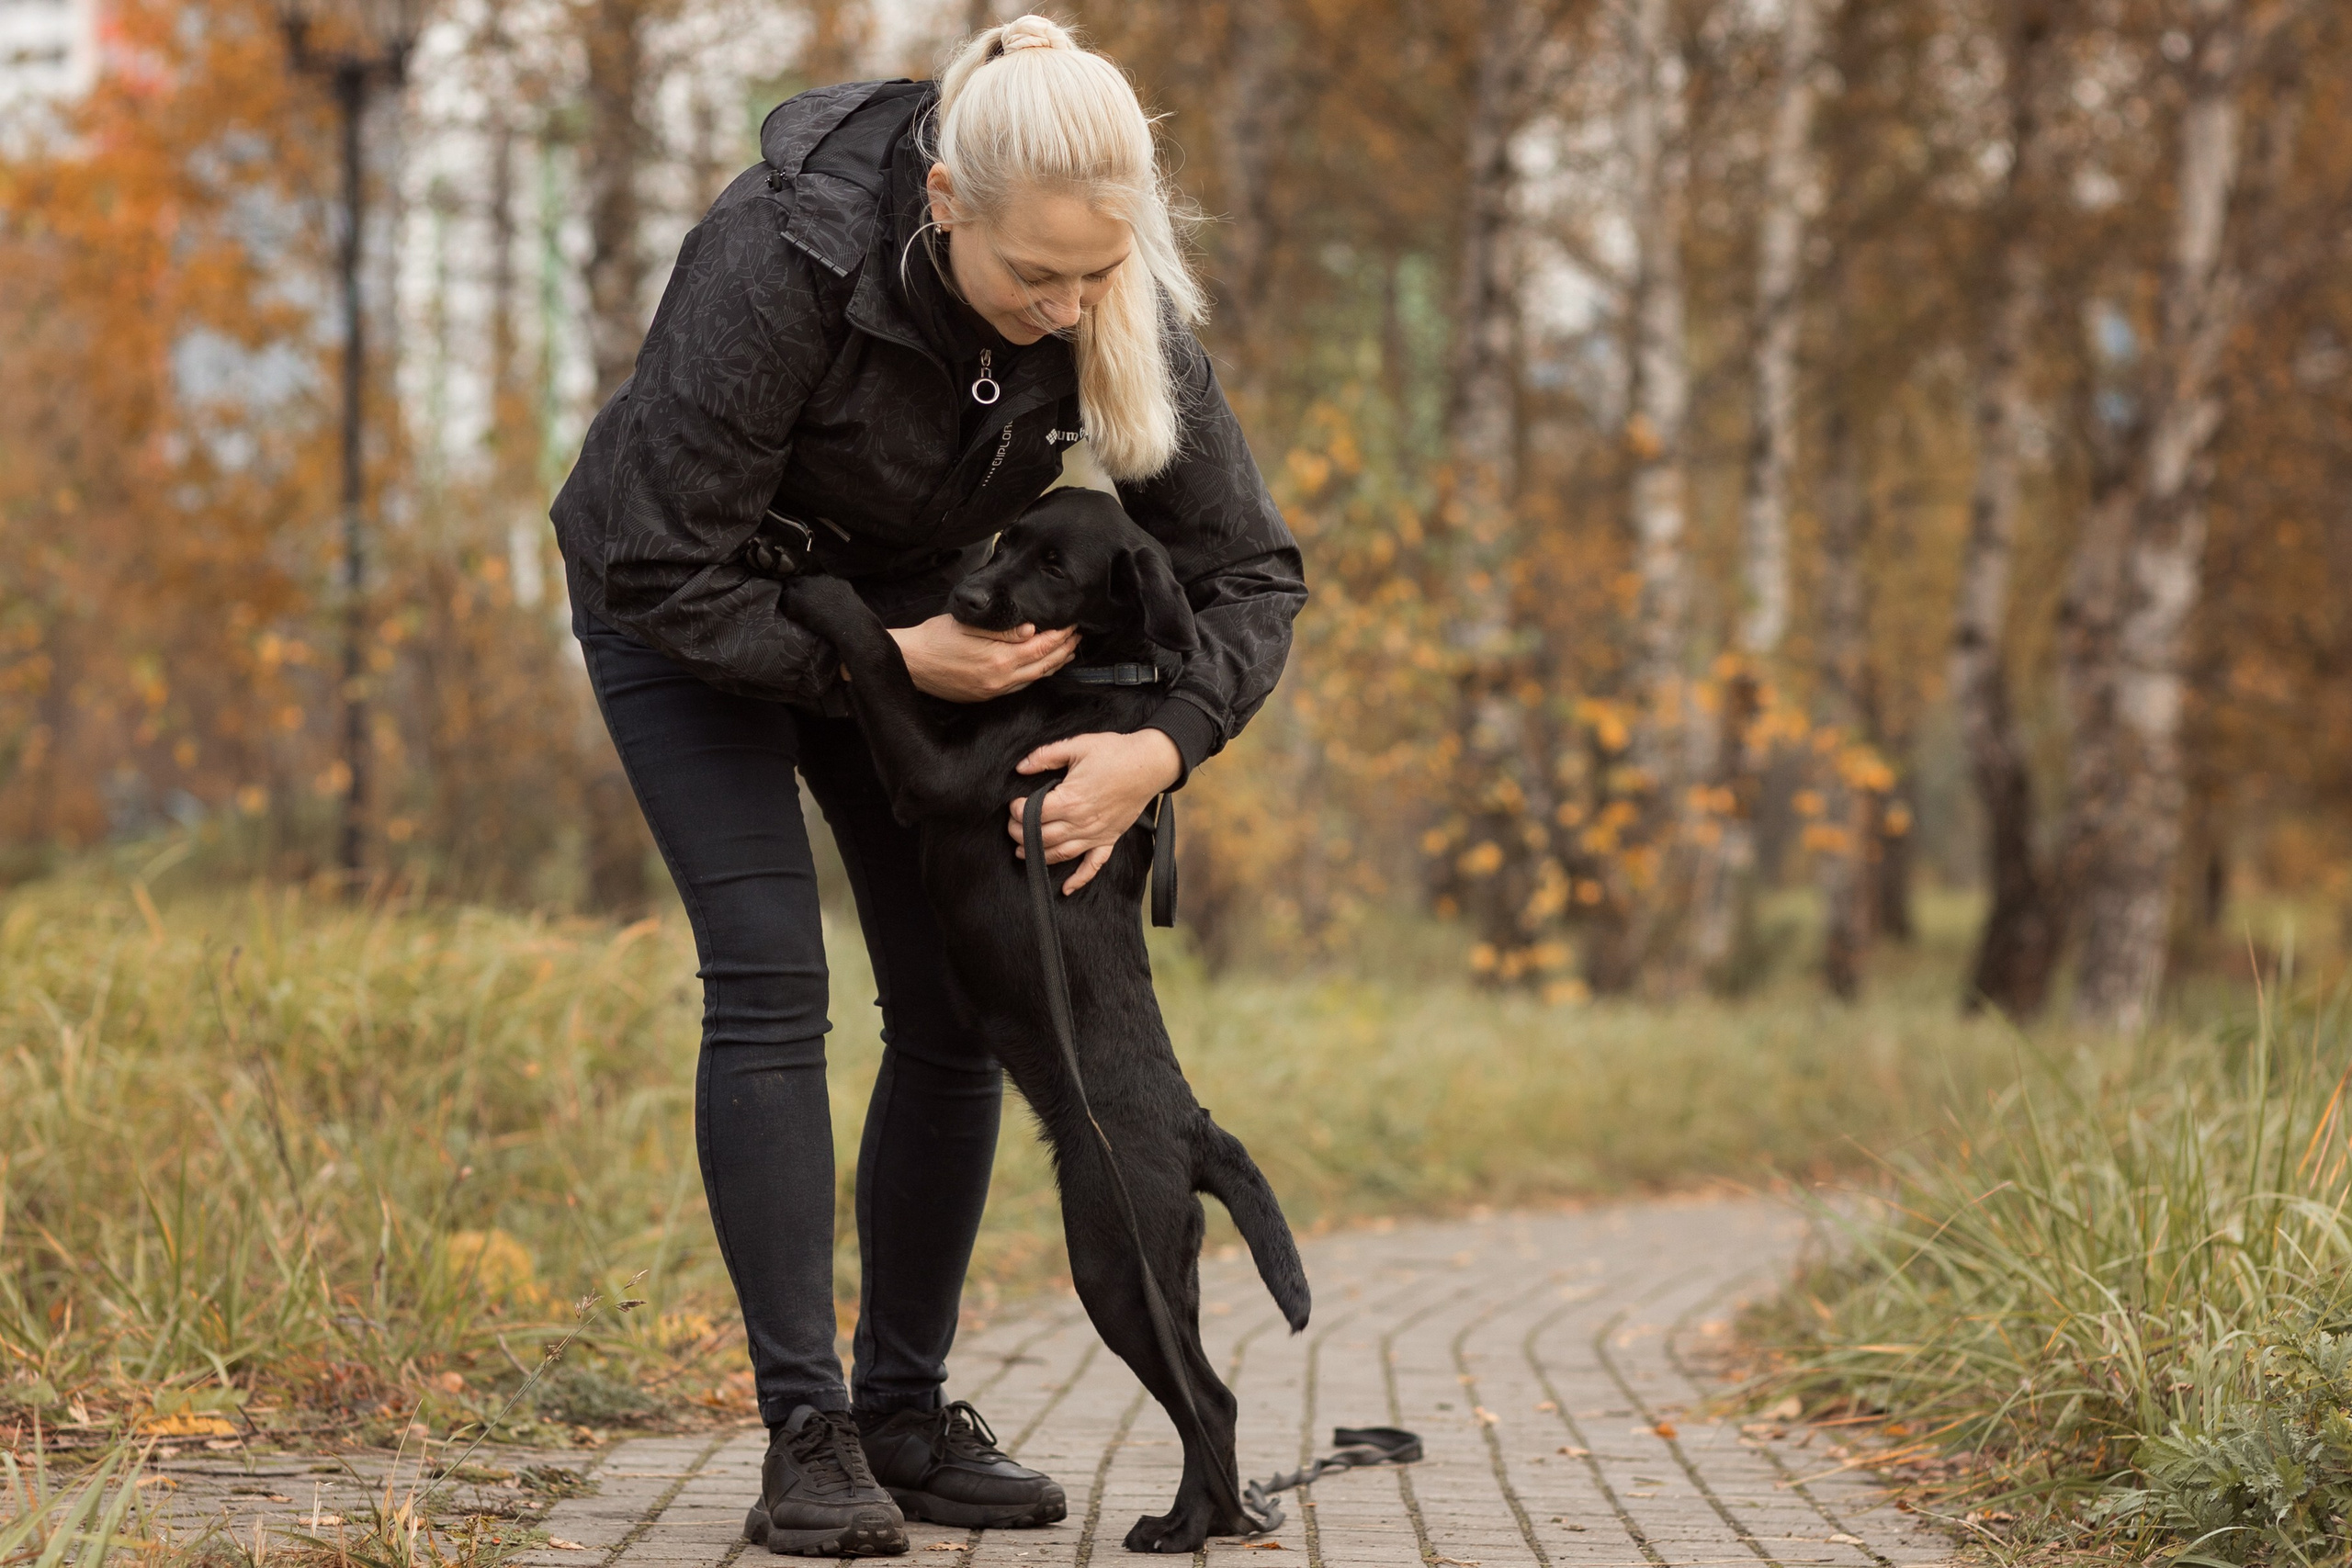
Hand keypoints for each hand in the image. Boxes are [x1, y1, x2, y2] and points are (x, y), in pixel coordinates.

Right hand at [887, 615, 1076, 701]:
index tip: (1071, 624)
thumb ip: (1002, 629)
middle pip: (1043, 665)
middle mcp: (1000, 679)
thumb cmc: (936, 638)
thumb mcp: (968, 625)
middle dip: (1063, 650)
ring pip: (1035, 678)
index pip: (1040, 648)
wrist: (912, 662)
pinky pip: (1020, 686)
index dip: (1060, 636)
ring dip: (1054, 664)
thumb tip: (1031, 630)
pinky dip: (1037, 675)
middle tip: (1077, 636)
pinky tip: (1042, 667)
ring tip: (1068, 651)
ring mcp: (994, 690)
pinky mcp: (987, 695)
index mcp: (998, 659)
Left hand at [1007, 730, 1182, 894]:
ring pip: (1060, 854)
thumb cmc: (1115, 752)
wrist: (1150, 763)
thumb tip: (1020, 767)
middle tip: (1012, 826)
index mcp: (1071, 799)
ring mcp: (1096, 834)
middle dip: (1020, 834)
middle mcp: (1081, 822)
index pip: (1034, 814)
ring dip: (1038, 856)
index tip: (1013, 804)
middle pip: (1041, 837)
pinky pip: (1093, 865)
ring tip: (1022, 851)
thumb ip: (1045, 755)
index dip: (1017, 811)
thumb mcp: (1078, 745)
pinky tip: (1066, 888)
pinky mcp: (1109, 839)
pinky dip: (1079, 879)